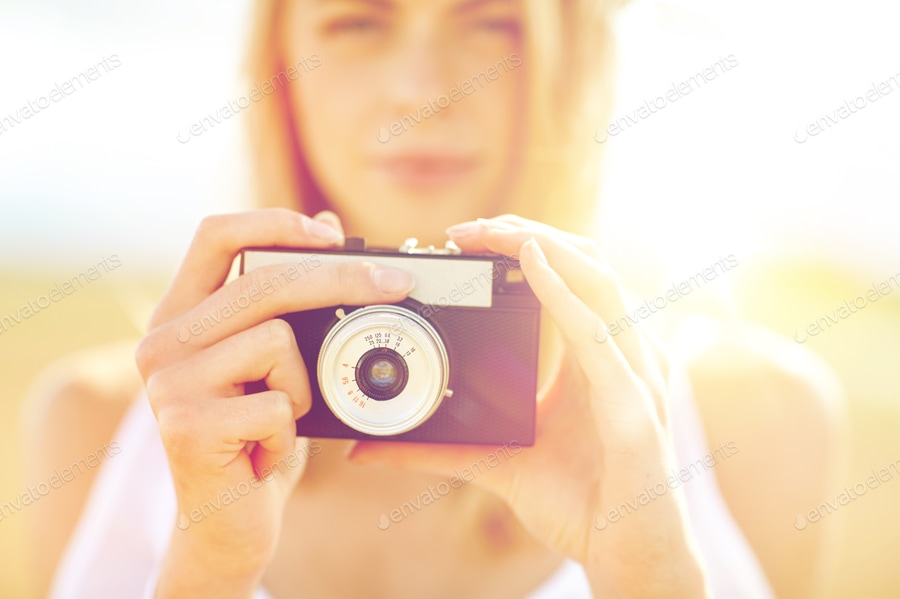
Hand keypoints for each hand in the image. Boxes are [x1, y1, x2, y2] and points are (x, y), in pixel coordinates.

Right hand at [134, 209, 415, 597]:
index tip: (333, 235)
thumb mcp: (275, 361)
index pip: (215, 234)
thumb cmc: (255, 435)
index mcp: (180, 314)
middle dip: (344, 279)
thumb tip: (326, 224)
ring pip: (277, 342)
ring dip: (302, 386)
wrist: (228, 521)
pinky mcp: (185, 426)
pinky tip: (263, 453)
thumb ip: (288, 299)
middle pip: (263, 280)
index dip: (275, 221)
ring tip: (278, 419)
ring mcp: (167, 383)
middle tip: (397, 284)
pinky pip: (277, 404)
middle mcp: (162, 340)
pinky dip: (289, 432)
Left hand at [347, 215, 708, 597]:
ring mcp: (635, 376)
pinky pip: (601, 338)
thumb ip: (440, 447)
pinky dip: (567, 295)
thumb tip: (368, 447)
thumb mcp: (499, 462)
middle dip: (528, 232)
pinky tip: (535, 267)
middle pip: (587, 264)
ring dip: (544, 245)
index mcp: (600, 357)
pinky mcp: (633, 409)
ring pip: (599, 283)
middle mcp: (624, 355)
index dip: (527, 245)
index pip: (573, 277)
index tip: (466, 239)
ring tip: (492, 231)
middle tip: (468, 227)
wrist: (629, 559)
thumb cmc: (582, 504)